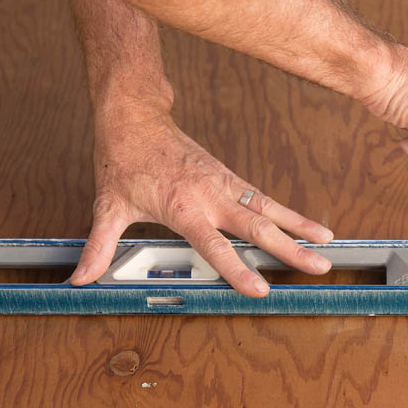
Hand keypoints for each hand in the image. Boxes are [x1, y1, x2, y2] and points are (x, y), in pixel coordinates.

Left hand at [69, 110, 333, 295]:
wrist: (136, 118)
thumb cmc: (124, 160)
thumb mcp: (108, 205)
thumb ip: (98, 247)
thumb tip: (79, 279)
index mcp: (184, 207)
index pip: (216, 246)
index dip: (238, 269)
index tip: (261, 289)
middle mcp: (212, 196)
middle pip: (259, 227)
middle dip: (291, 249)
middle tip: (319, 266)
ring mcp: (225, 184)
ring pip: (270, 209)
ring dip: (300, 227)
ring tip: (328, 243)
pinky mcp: (230, 177)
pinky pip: (265, 197)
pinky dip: (289, 212)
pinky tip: (306, 224)